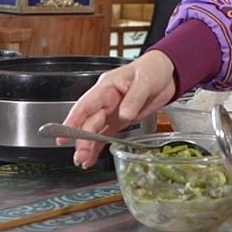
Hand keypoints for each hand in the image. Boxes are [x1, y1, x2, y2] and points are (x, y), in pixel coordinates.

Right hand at [60, 51, 177, 167]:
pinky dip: (98, 147)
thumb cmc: (152, 70)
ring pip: (95, 130)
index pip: (86, 104)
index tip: (65, 133)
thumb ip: (134, 98)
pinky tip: (91, 158)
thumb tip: (124, 114)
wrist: (167, 73)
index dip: (74, 119)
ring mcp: (112, 111)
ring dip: (87, 146)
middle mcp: (106, 100)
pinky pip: (106, 134)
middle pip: (89, 121)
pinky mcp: (120, 120)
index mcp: (107, 87)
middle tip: (79, 156)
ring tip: (81, 161)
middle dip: (82, 140)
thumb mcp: (145, 81)